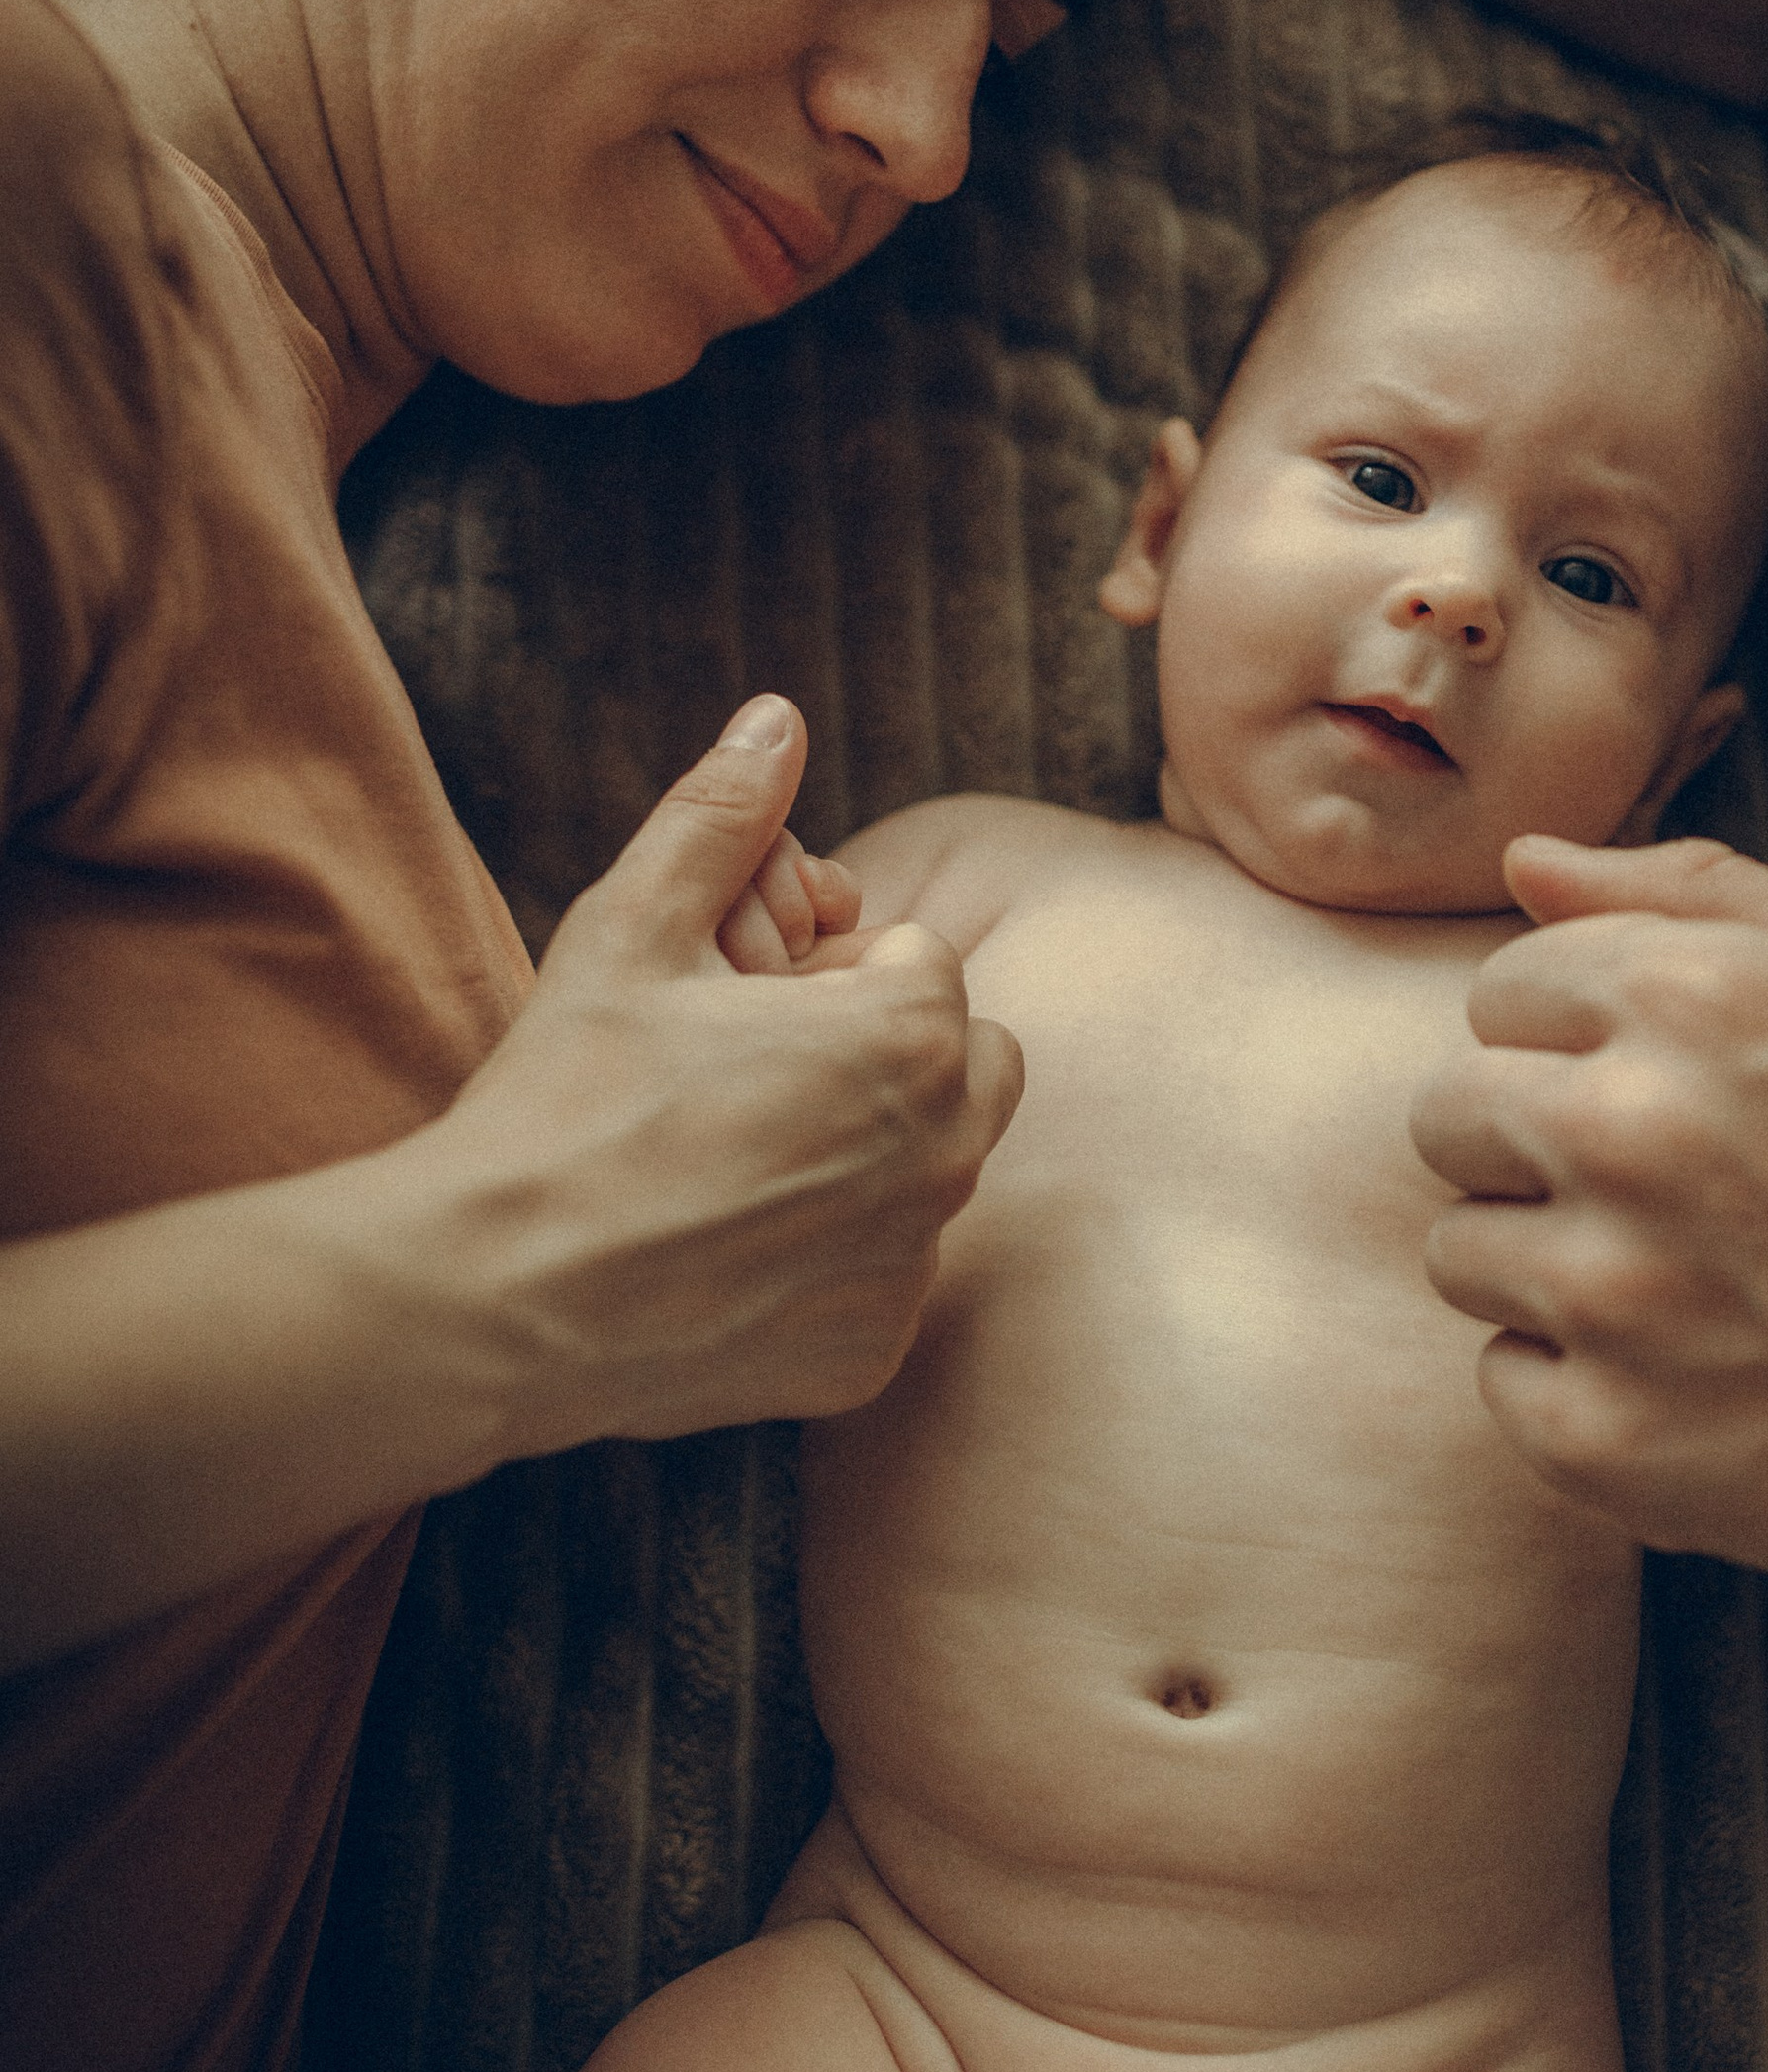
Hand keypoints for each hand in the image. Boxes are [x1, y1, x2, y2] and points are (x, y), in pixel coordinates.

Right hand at [421, 699, 1021, 1445]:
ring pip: (929, 1176)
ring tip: (730, 1163)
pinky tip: (725, 1254)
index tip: (746, 1010)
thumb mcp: (631, 927)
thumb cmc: (565, 1099)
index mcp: (910, 1038)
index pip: (922, 968)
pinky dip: (828, 1265)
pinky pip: (883, 1280)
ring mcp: (912, 1266)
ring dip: (864, 1157)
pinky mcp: (872, 1355)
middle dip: (888, 1058)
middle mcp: (943, 1157)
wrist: (498, 1294)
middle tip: (755, 1076)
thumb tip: (778, 716)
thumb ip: (723, 815)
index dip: (831, 979)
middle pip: (966, 1067)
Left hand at [1409, 833, 1767, 1584]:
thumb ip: (1690, 898)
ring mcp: (1607, 1293)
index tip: (1665, 1096)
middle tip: (1666, 1200)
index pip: (1499, 994)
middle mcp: (1628, 1130)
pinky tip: (1695, 1380)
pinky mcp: (1603, 1436)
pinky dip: (1581, 1388)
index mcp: (1688, 996)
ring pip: (1462, 1251)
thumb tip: (1524, 863)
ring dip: (1551, 1269)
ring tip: (1691, 1291)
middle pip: (1448, 1117)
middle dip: (1536, 1148)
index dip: (1577, 1045)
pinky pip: (1501, 1382)